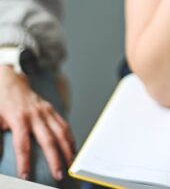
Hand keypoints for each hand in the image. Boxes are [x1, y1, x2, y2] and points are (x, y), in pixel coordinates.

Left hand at [0, 66, 74, 180]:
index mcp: (19, 118)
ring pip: (61, 132)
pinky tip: (73, 148)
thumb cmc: (0, 103)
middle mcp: (36, 115)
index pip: (22, 144)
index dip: (24, 161)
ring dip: (67, 149)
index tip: (26, 176)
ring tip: (70, 164)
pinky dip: (70, 137)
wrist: (11, 83)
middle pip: (48, 139)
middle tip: (58, 174)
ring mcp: (46, 112)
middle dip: (54, 158)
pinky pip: (64, 125)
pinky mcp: (52, 110)